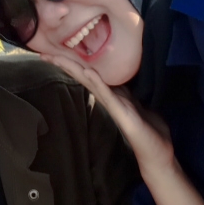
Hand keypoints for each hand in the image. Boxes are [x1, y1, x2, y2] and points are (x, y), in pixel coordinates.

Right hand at [42, 53, 203, 204]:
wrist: (159, 154)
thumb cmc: (149, 128)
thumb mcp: (137, 102)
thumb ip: (127, 89)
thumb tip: (120, 74)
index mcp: (113, 92)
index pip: (88, 72)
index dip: (72, 60)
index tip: (53, 50)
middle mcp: (109, 98)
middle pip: (83, 76)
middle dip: (64, 64)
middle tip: (44, 54)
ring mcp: (114, 106)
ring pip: (91, 83)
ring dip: (75, 70)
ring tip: (58, 58)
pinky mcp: (123, 115)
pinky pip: (109, 96)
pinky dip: (98, 83)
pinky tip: (88, 73)